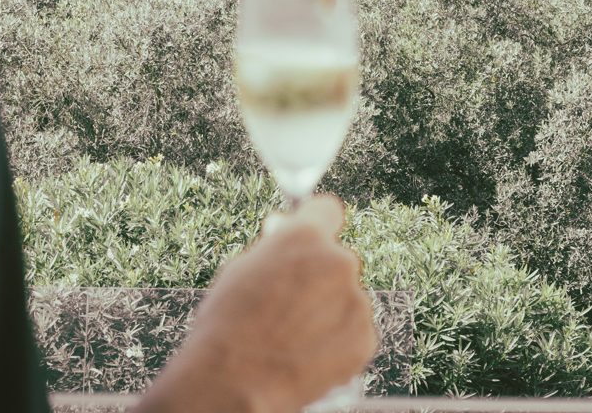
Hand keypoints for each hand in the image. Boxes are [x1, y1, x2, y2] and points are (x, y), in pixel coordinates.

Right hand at [137, 195, 376, 412]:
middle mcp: (338, 263)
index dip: (315, 225)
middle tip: (291, 303)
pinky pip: (355, 331)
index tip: (309, 240)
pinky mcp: (364, 340)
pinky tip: (308, 354)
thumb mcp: (243, 269)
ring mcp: (355, 302)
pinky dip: (337, 341)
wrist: (232, 381)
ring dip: (329, 311)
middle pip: (336, 261)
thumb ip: (275, 250)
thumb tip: (285, 237)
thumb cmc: (228, 325)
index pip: (327, 210)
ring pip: (346, 298)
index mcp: (305, 237)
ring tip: (294, 337)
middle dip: (319, 277)